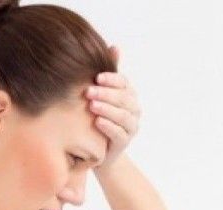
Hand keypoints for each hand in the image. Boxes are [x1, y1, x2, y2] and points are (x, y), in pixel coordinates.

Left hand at [85, 45, 140, 169]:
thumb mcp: (103, 94)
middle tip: (88, 91)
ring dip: (107, 109)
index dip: (112, 79)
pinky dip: (109, 126)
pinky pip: (119, 133)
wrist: (99, 149)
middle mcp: (134, 110)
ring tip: (92, 105)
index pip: (124, 83)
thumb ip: (110, 73)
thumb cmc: (100, 116)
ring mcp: (131, 127)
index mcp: (129, 95)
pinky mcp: (125, 142)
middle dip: (106, 94)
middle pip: (124, 99)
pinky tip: (97, 122)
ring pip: (123, 116)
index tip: (97, 77)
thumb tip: (115, 46)